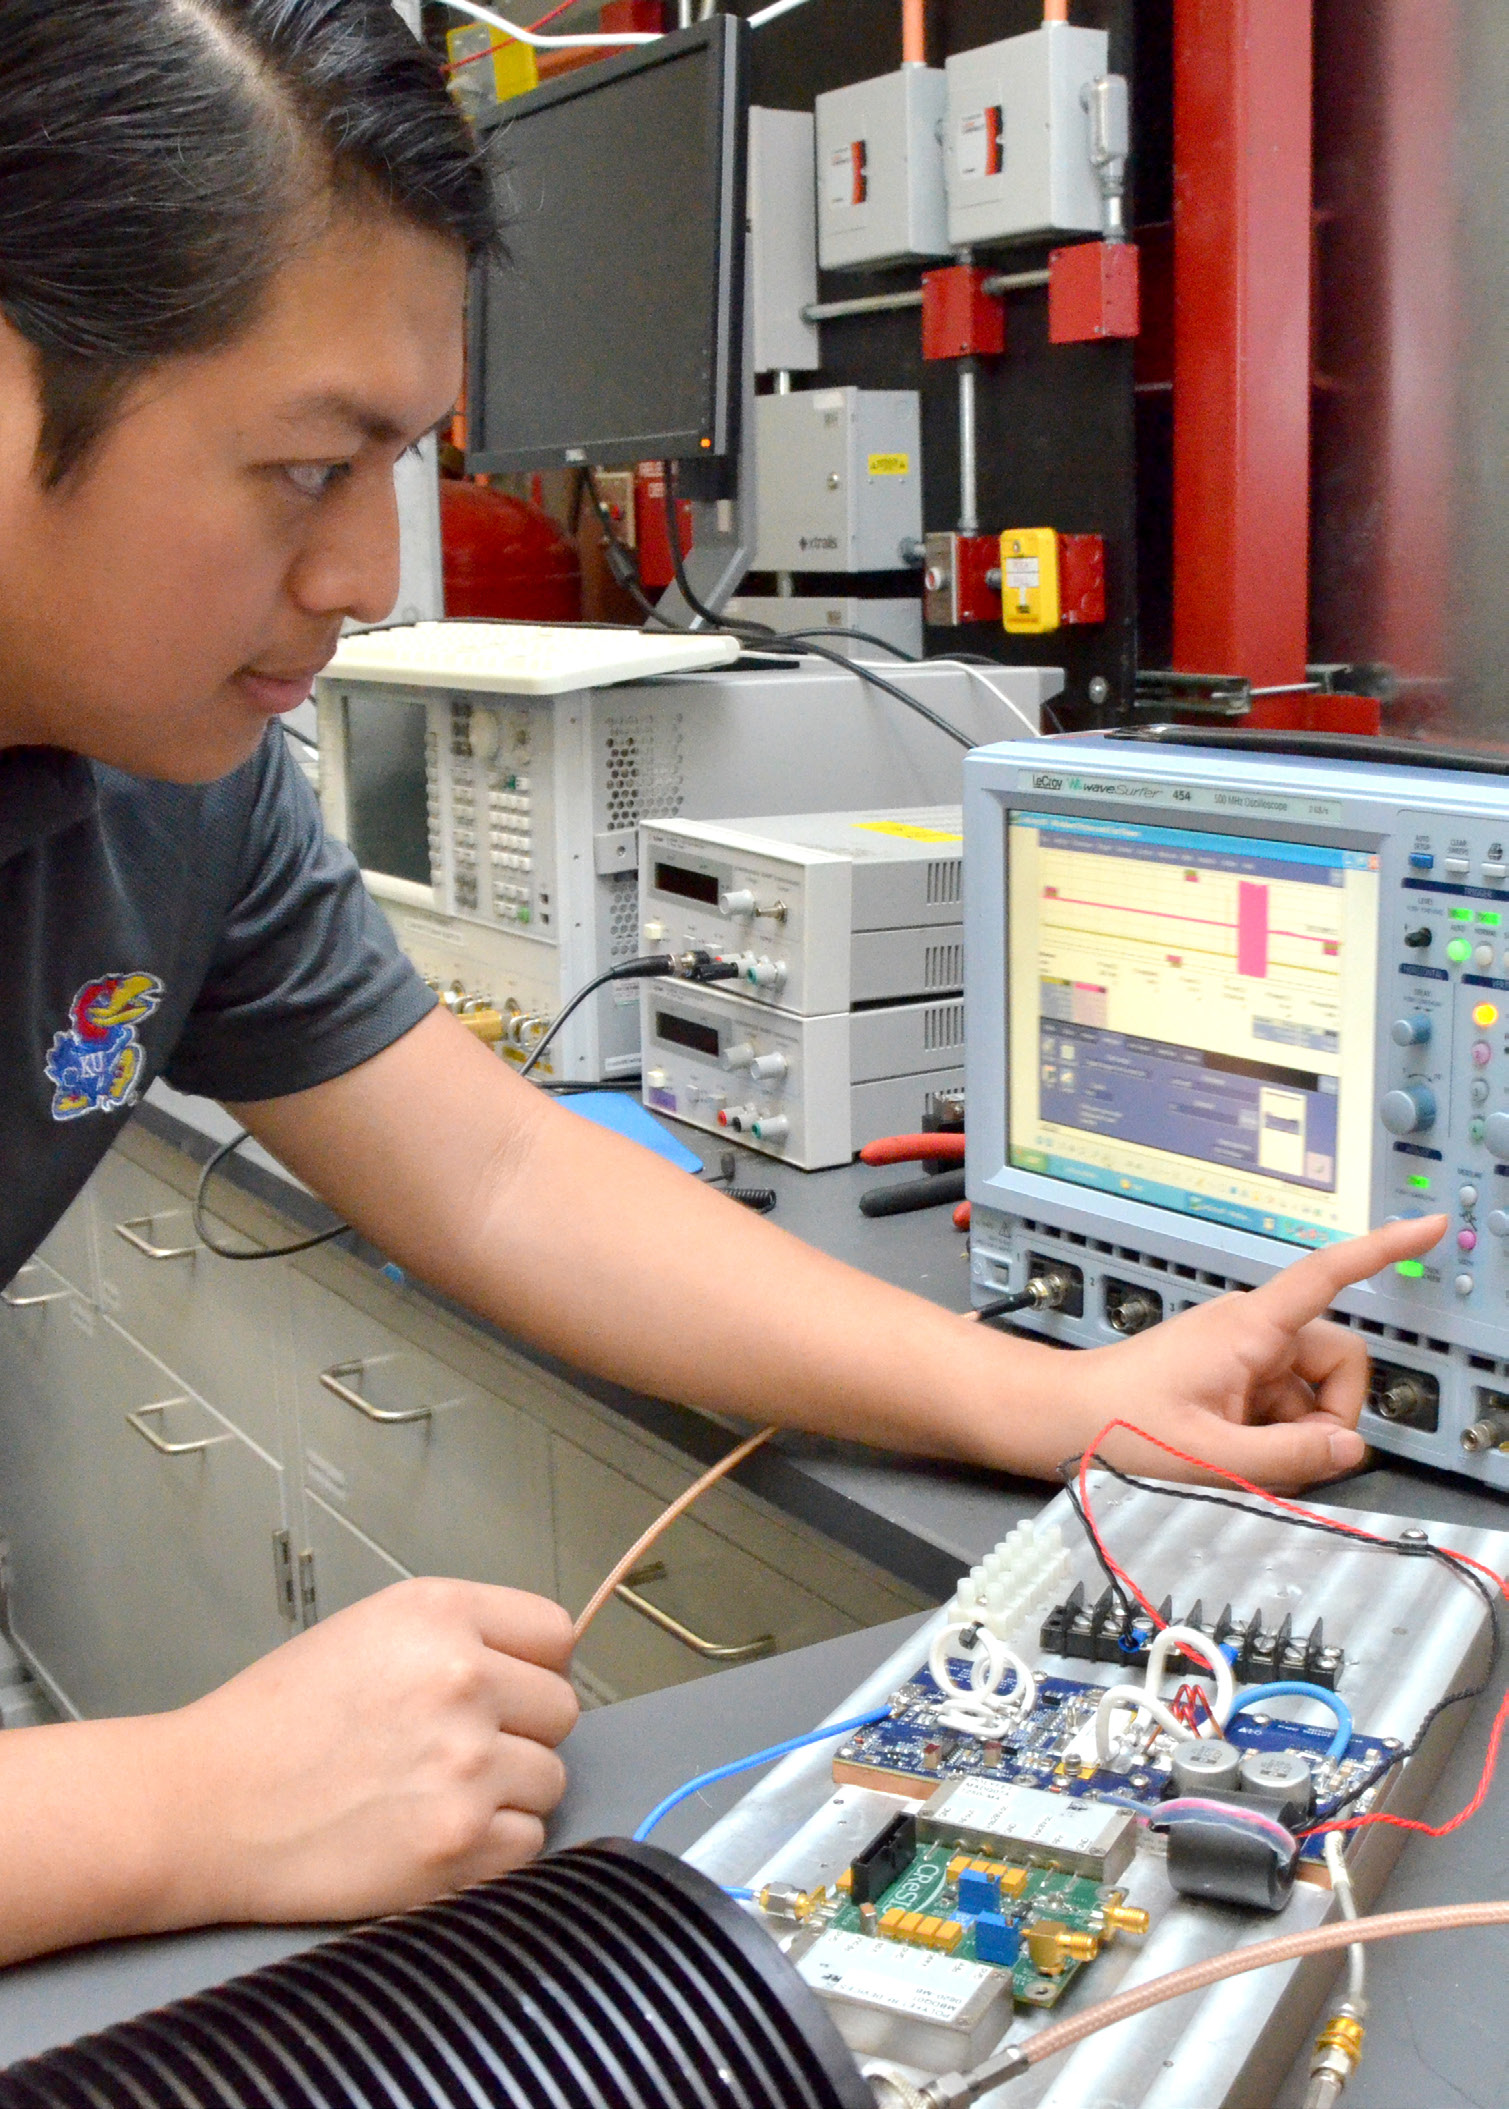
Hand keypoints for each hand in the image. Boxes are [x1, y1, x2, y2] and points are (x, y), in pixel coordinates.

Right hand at [157, 1578, 578, 1927]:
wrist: (203, 1806)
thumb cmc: (277, 1718)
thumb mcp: (371, 1631)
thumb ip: (460, 1638)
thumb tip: (536, 1670)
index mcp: (440, 1613)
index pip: (556, 1633)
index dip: (532, 1666)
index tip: (506, 1691)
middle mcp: (463, 1679)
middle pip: (560, 1709)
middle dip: (519, 1731)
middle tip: (453, 1750)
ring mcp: (466, 1765)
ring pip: (549, 1779)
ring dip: (506, 1793)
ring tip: (431, 1794)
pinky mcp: (458, 1845)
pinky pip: (528, 1843)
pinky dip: (491, 1849)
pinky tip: (430, 1834)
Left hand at [1059, 1215, 1448, 1491]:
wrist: (1060, 1418)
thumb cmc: (1118, 1423)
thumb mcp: (1208, 1455)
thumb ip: (1288, 1459)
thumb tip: (1350, 1449)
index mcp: (1249, 1327)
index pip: (1328, 1273)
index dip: (1383, 1248)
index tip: (1428, 1224)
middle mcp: (1251, 1330)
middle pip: (1338, 1362)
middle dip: (1328, 1417)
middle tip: (1283, 1459)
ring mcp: (1241, 1354)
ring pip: (1310, 1396)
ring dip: (1293, 1436)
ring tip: (1237, 1459)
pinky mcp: (1229, 1378)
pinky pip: (1280, 1408)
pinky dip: (1271, 1438)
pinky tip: (1231, 1455)